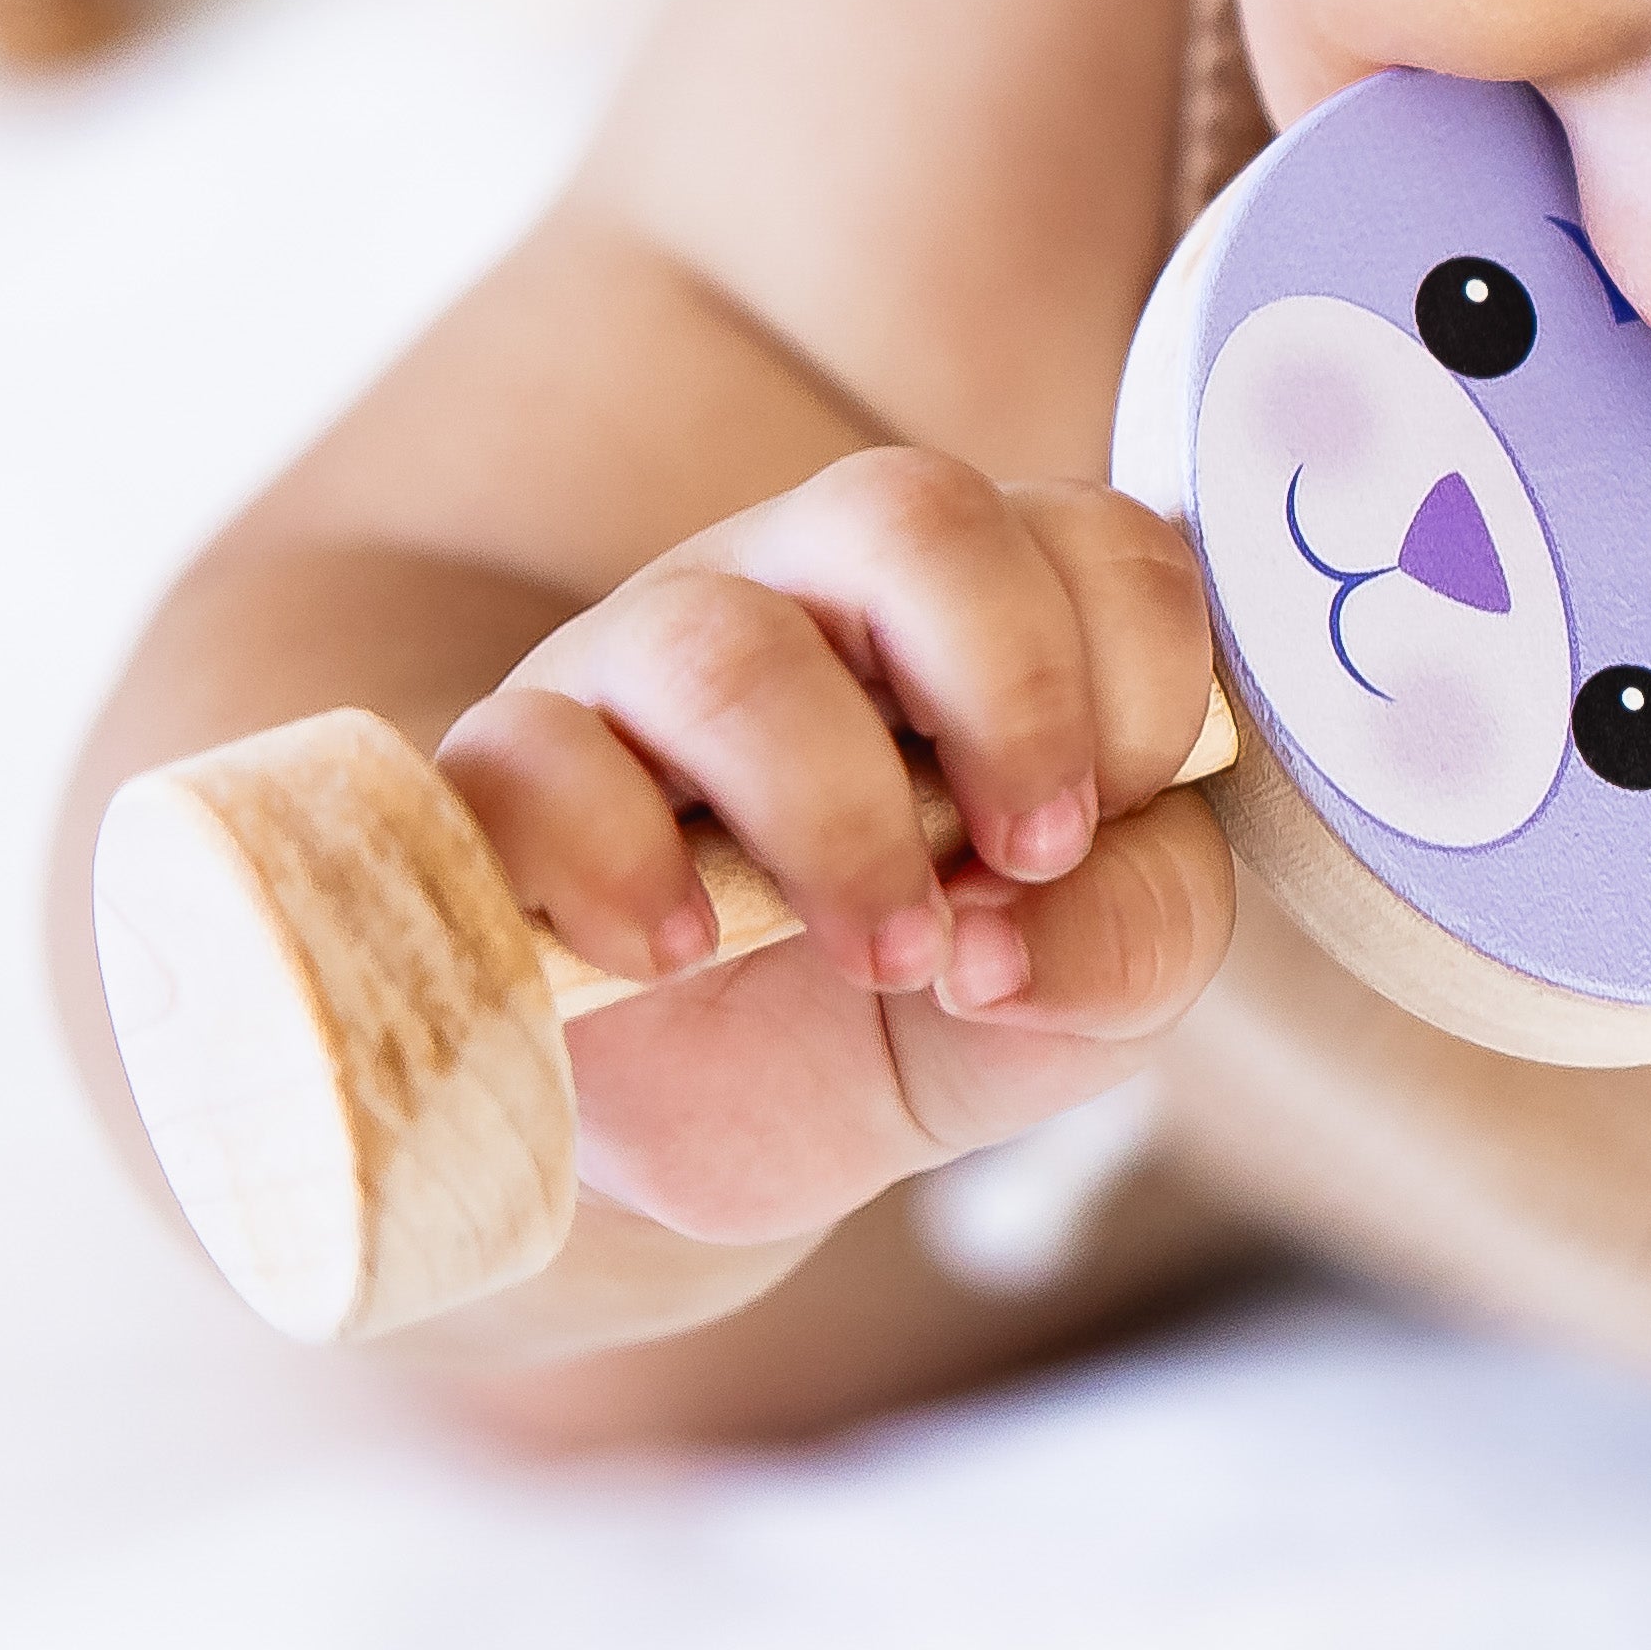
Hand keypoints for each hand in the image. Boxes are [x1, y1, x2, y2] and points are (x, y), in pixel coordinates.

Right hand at [436, 452, 1232, 1245]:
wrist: (757, 1137)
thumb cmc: (954, 993)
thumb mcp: (1101, 985)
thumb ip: (1131, 936)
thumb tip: (1005, 939)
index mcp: (985, 605)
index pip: (1091, 536)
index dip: (1140, 677)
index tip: (1113, 828)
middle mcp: (813, 593)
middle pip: (906, 512)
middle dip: (1007, 691)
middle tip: (1030, 855)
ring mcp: (645, 667)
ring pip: (720, 643)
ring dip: (836, 816)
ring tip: (889, 953)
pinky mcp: (510, 780)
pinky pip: (525, 755)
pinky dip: (617, 863)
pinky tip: (679, 951)